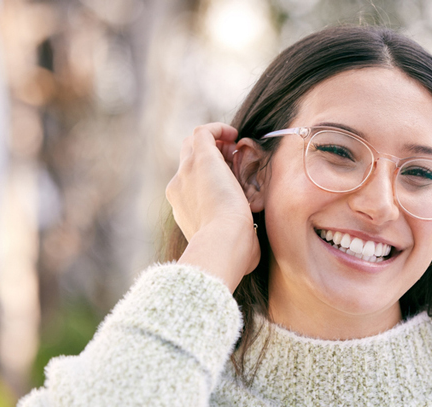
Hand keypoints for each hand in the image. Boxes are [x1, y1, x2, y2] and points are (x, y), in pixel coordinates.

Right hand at [166, 123, 261, 291]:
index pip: (191, 184)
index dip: (210, 177)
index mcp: (184, 210)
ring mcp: (186, 172)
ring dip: (213, 141)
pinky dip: (217, 129)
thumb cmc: (232, 253)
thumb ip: (239, 242)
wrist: (223, 242)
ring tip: (233, 144)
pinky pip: (203, 132)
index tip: (231, 179)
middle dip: (209, 155)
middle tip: (232, 159)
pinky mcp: (200, 159)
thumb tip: (252, 247)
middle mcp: (179, 188)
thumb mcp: (233, 247)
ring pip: (192, 144)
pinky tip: (234, 134)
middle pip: (187, 160)